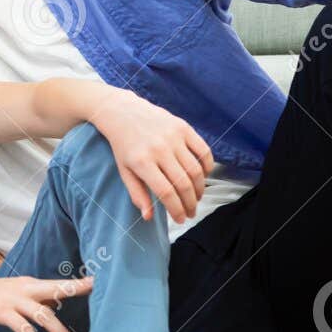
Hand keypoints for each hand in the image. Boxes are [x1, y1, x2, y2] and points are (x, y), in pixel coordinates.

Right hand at [0, 273, 92, 331]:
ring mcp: (12, 300)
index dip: (78, 283)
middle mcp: (24, 288)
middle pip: (56, 289)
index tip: (98, 283)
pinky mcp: (0, 312)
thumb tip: (51, 308)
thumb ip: (31, 300)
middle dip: (76, 291)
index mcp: (28, 284)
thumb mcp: (11, 295)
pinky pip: (23, 329)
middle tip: (98, 297)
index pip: (57, 283)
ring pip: (43, 314)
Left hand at [88, 90, 213, 221]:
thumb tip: (148, 217)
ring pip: (196, 170)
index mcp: (142, 162)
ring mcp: (173, 137)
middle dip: (190, 203)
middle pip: (183, 184)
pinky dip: (208, 166)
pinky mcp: (183, 127)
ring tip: (196, 198)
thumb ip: (137, 194)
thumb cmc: (124, 146)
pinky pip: (203, 150)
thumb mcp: (125, 171)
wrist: (124, 112)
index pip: (166, 192)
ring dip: (200, 188)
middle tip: (191, 212)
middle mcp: (159, 149)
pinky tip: (203, 176)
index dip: (176, 209)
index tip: (180, 219)